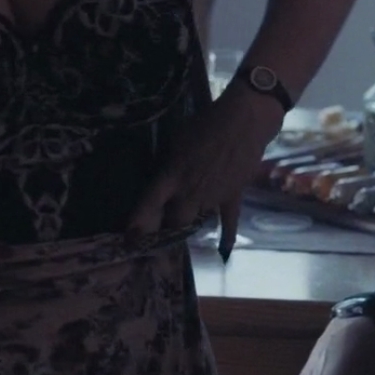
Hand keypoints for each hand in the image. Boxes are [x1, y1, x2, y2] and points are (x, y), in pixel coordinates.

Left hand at [125, 84, 282, 252]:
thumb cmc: (206, 123)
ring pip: (196, 223)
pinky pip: (229, 222)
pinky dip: (227, 237)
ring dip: (188, 227)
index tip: (130, 237)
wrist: (243, 121)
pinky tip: (224, 252)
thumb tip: (162, 175)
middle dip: (165, 230)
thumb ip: (168, 163)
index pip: (150, 204)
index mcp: (172, 175)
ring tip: (180, 234)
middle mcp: (190, 192)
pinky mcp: (233, 198)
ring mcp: (213, 198)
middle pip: (174, 222)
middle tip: (158, 235)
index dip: (139, 222)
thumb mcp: (177, 138)